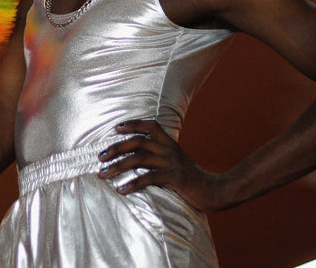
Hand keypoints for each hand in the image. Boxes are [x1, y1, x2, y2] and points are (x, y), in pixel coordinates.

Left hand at [98, 119, 225, 211]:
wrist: (215, 190)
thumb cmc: (190, 177)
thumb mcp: (175, 159)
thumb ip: (159, 154)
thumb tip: (135, 156)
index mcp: (169, 142)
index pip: (149, 126)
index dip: (132, 124)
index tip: (116, 128)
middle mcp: (168, 149)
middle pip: (137, 142)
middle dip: (116, 148)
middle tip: (100, 157)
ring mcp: (171, 162)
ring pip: (138, 159)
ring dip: (118, 166)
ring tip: (103, 173)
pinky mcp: (174, 178)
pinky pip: (149, 178)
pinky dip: (133, 183)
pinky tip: (121, 189)